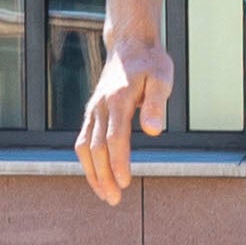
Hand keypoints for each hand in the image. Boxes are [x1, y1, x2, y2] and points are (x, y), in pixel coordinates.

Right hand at [79, 31, 174, 207]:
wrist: (129, 44)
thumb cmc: (150, 62)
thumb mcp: (162, 77)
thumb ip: (158, 103)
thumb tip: (155, 131)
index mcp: (118, 99)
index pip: (115, 138)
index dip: (118, 163)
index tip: (125, 183)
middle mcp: (100, 106)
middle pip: (97, 147)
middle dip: (103, 176)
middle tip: (114, 200)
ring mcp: (93, 109)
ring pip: (85, 146)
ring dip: (91, 173)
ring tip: (104, 194)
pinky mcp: (91, 112)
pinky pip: (83, 140)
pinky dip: (87, 161)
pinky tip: (97, 176)